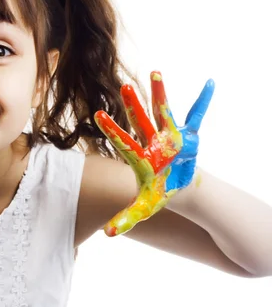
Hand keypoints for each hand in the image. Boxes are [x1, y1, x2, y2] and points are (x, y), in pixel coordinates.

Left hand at [94, 71, 212, 235]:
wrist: (178, 186)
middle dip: (133, 104)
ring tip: (155, 71)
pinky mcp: (188, 135)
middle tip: (123, 85)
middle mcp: (152, 142)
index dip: (111, 129)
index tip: (97, 114)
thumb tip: (107, 234)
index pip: (123, 141)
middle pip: (140, 121)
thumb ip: (126, 218)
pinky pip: (197, 115)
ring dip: (160, 93)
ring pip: (164, 111)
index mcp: (140, 157)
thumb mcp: (144, 207)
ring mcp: (170, 136)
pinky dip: (204, 101)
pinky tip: (210, 83)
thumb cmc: (160, 194)